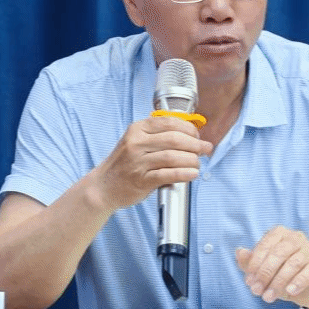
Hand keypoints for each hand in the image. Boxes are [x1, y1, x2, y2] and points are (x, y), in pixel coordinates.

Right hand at [89, 115, 212, 212]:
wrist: (103, 186)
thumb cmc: (124, 164)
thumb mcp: (136, 141)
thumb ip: (157, 136)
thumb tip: (189, 134)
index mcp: (137, 129)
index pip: (169, 122)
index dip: (189, 128)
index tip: (198, 135)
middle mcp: (136, 143)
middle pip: (174, 139)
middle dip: (195, 144)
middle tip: (205, 149)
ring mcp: (137, 162)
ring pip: (173, 156)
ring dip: (191, 160)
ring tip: (198, 163)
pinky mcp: (141, 180)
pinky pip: (167, 174)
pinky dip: (183, 174)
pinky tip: (192, 174)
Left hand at [235, 226, 308, 308]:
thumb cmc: (284, 274)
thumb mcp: (264, 269)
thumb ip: (250, 262)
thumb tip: (239, 252)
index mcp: (279, 234)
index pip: (265, 246)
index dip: (255, 264)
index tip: (249, 281)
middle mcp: (295, 237)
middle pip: (278, 254)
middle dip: (265, 274)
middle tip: (257, 291)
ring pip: (293, 264)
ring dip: (278, 282)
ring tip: (269, 297)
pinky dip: (298, 282)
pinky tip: (290, 291)